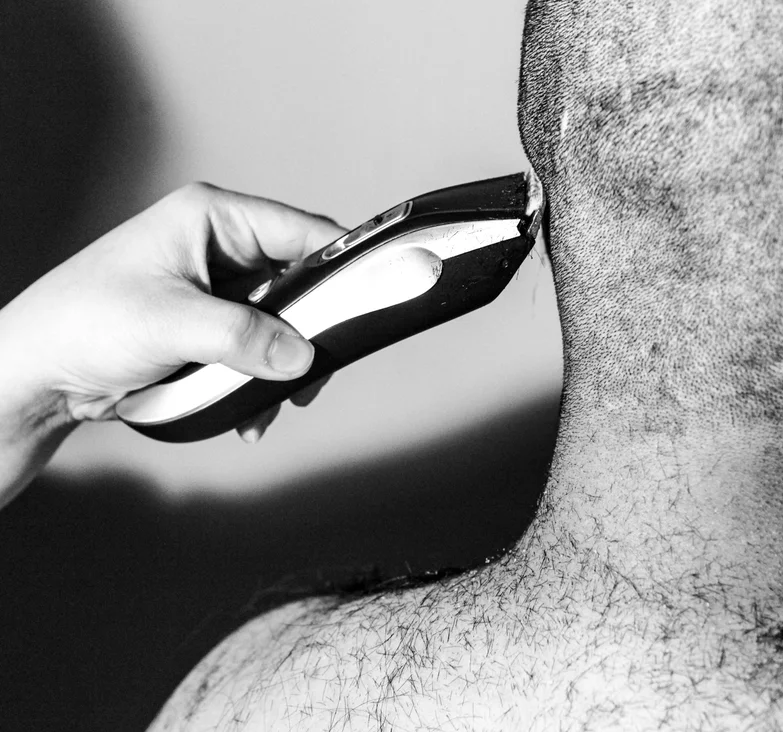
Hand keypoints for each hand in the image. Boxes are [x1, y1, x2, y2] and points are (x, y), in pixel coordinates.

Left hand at [0, 183, 343, 502]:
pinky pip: (262, 346)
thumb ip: (245, 336)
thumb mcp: (172, 324)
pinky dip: (265, 379)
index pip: (302, 231)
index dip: (340, 265)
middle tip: (312, 372)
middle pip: (301, 281)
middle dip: (310, 332)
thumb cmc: (80, 324)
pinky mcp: (211, 323)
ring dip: (286, 365)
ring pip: (285, 321)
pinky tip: (251, 409)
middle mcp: (220, 245)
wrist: (36, 374)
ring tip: (273, 401)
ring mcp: (217, 286)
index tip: (370, 300)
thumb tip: (303, 355)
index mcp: (212, 217)